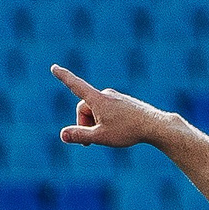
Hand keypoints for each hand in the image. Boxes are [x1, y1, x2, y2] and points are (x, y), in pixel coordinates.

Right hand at [53, 65, 170, 149]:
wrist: (154, 125)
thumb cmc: (127, 131)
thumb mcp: (100, 137)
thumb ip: (80, 135)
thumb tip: (62, 135)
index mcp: (98, 99)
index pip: (75, 86)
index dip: (63, 77)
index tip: (54, 67)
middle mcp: (106, 94)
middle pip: (84, 108)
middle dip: (84, 124)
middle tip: (91, 142)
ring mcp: (115, 97)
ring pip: (96, 111)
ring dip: (95, 124)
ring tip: (109, 136)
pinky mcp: (123, 102)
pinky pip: (107, 111)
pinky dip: (105, 122)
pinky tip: (119, 130)